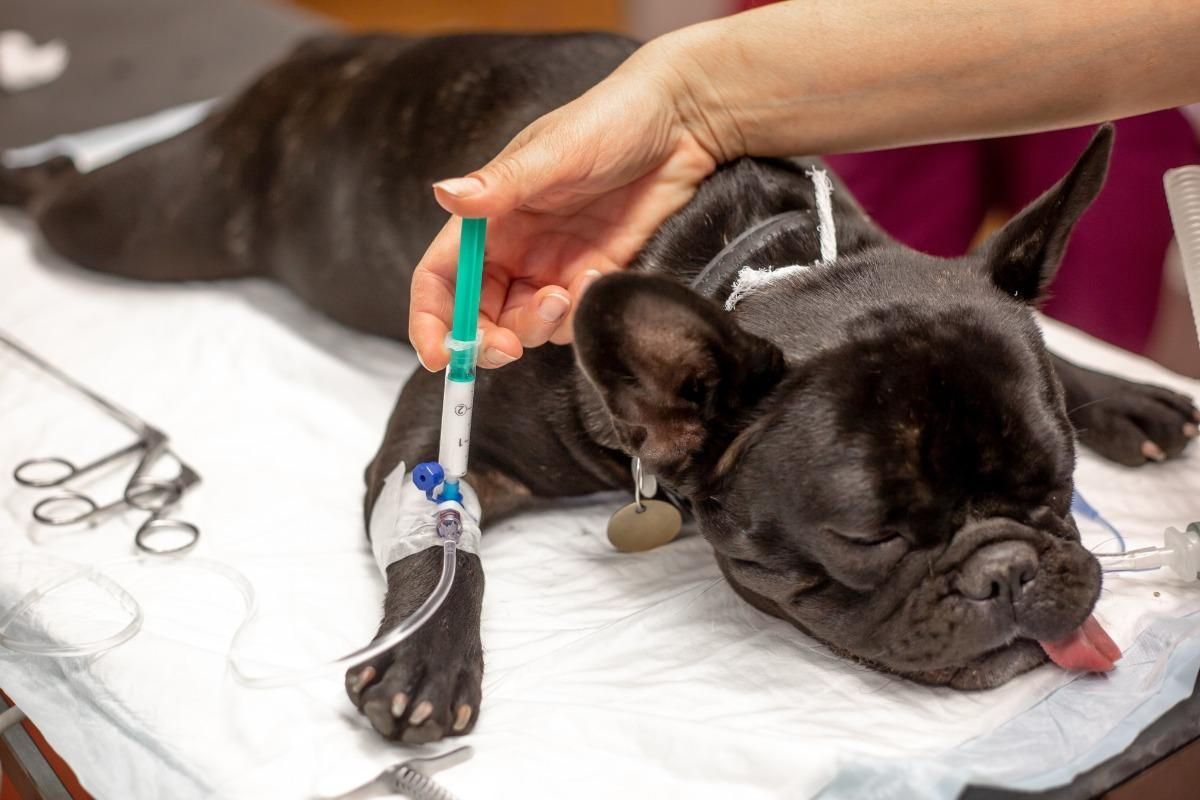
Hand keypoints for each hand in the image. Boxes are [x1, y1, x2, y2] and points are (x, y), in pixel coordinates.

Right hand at [408, 44, 719, 369]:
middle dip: (486, 340)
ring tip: (564, 295)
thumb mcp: (554, 152)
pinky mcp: (594, 277)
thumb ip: (501, 183)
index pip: (440, 280)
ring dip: (536, 326)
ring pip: (526, 326)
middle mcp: (514, 248)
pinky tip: (599, 276)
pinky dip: (580, 313)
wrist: (683, 124)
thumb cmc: (611, 120)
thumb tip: (445, 194)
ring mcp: (554, 266)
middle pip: (478, 315)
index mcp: (488, 218)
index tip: (438, 356)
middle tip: (508, 346)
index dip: (431, 322)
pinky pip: (575, 317)